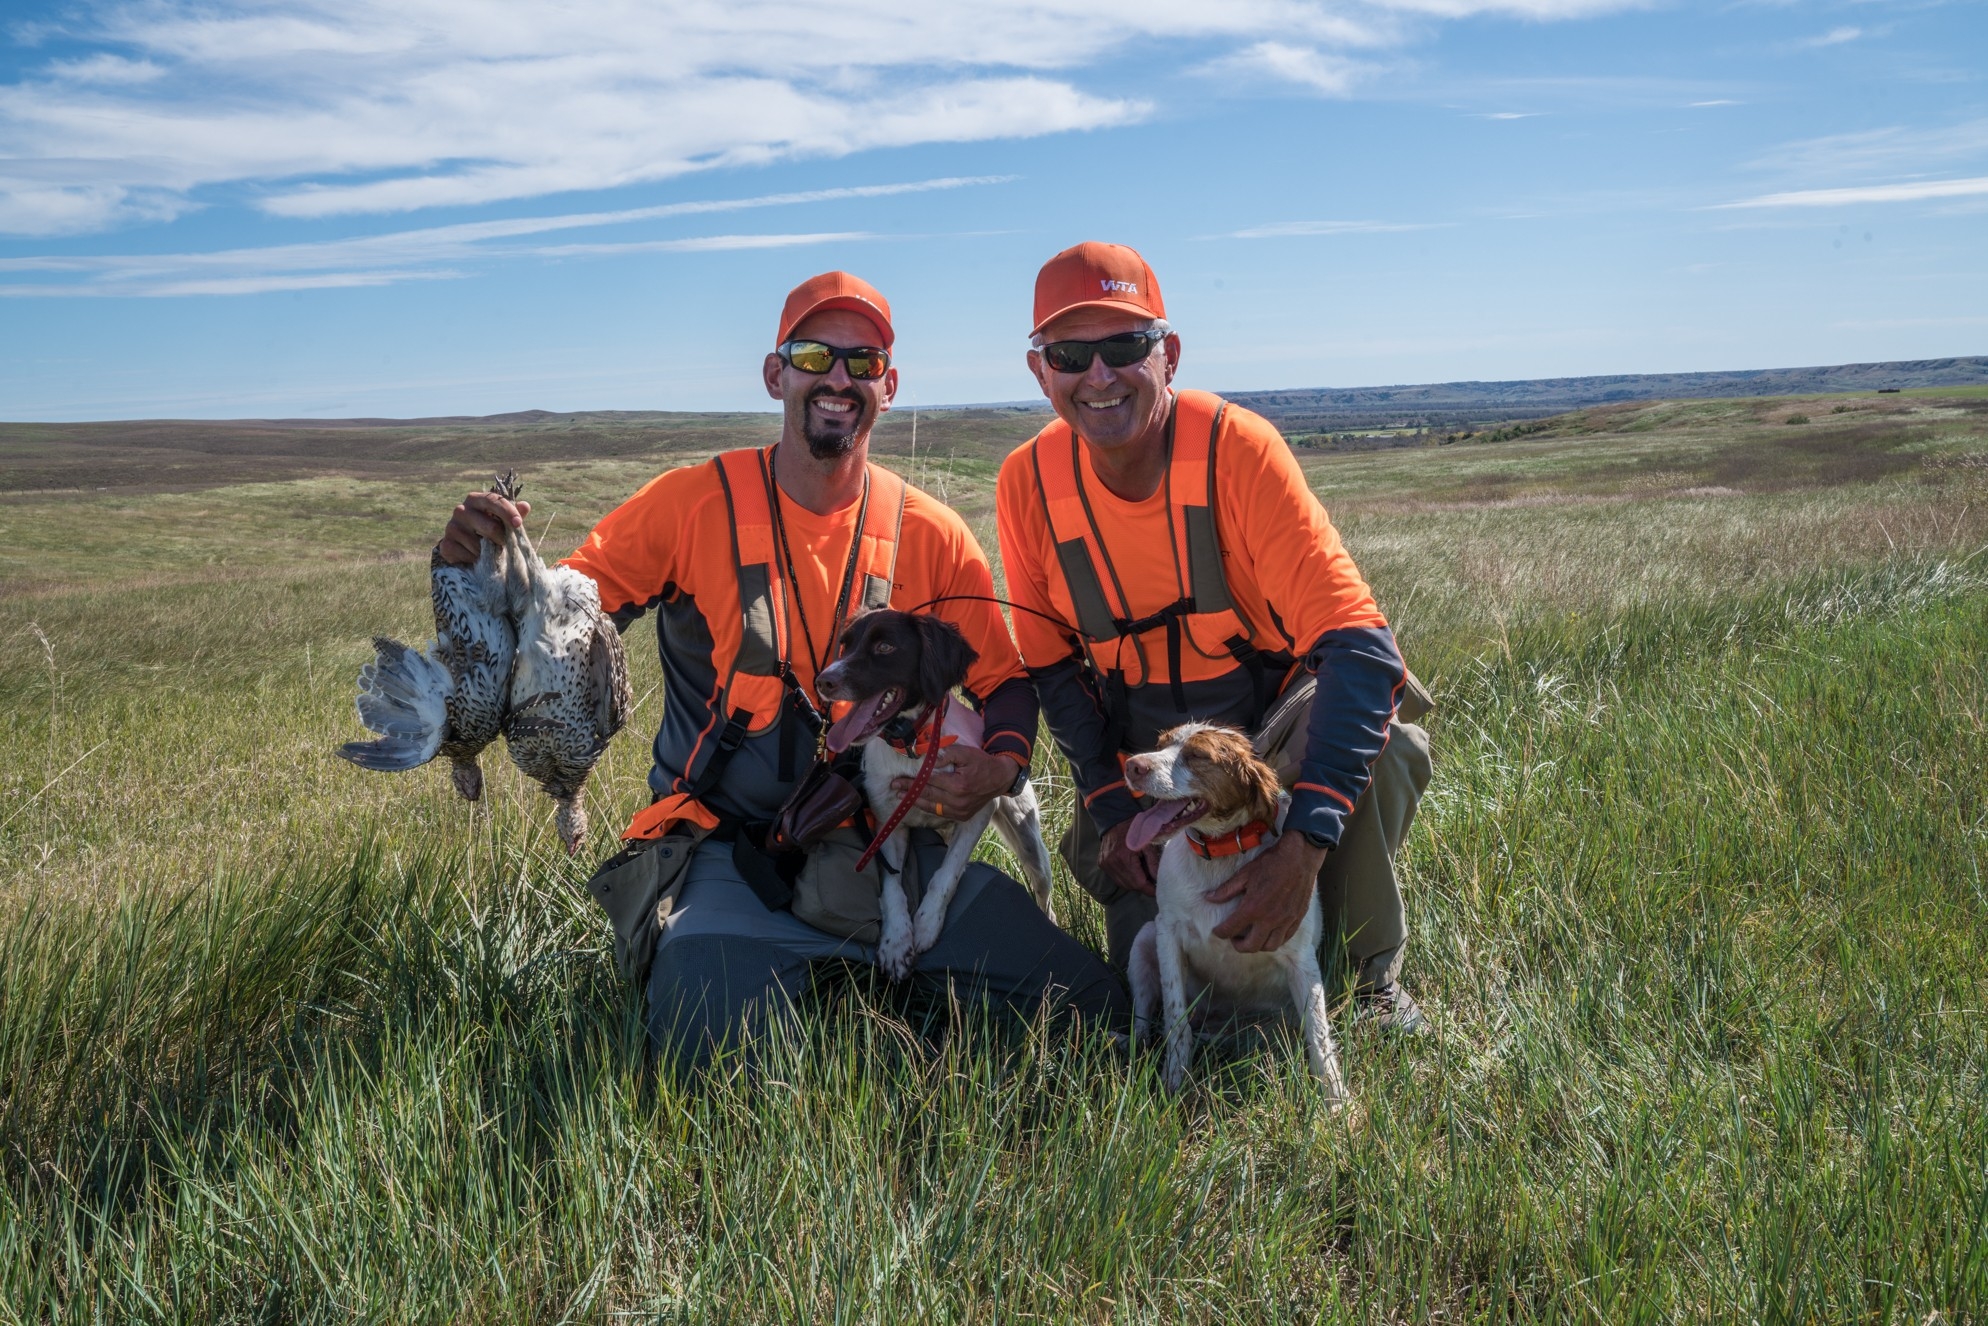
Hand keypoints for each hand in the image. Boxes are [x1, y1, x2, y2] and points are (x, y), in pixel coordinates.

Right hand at [438, 491, 530, 565]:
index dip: (508, 512)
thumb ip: (514, 513)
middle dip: (502, 539)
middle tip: (503, 544)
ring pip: (480, 545)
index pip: (493, 500)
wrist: (463, 545)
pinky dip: (477, 560)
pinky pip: (469, 556)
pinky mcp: (446, 544)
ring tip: (488, 550)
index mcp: (476, 500)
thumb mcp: (502, 520)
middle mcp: (461, 510)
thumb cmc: (488, 527)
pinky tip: (476, 557)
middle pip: (491, 527)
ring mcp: (451, 527)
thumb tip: (525, 506)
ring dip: (489, 552)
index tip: (518, 524)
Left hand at [890, 747, 1018, 822]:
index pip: (929, 782)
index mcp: (958, 785)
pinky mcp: (962, 816)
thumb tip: (928, 759)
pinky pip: (941, 813)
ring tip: (902, 798)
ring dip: (916, 802)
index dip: (911, 782)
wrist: (1000, 778)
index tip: (897, 780)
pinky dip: (929, 807)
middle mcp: (958, 801)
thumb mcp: (966, 753)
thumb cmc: (982, 763)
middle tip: (894, 788)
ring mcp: (960, 811)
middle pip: (928, 795)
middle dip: (909, 792)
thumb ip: (946, 755)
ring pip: (932, 807)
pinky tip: (919, 803)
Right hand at [1098, 819, 1160, 896]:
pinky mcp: (1102, 864)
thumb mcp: (1148, 844)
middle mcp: (1112, 863)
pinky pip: (1116, 878)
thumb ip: (1153, 863)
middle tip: (1152, 882)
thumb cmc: (1135, 830)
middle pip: (1130, 885)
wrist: (1115, 819)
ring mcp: (1105, 864)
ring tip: (1143, 875)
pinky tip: (1132, 870)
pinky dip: (1125, 878)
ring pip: (1122, 884)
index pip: (1139, 883)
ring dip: (1134, 883)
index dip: (1149, 889)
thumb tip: (1158, 880)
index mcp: (1124, 857)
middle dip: (1143, 886)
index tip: (1158, 891)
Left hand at [1209, 832, 1327, 952]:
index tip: (1217, 931)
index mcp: (1252, 908)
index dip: (1220, 933)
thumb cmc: (1271, 863)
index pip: (1230, 930)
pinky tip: (1268, 932)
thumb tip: (1208, 898)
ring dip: (1257, 945)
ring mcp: (1285, 921)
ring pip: (1269, 946)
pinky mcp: (1297, 919)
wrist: (1300, 858)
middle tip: (1234, 937)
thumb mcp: (1244, 874)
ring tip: (1252, 936)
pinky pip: (1284, 939)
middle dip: (1238, 945)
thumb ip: (1226, 890)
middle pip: (1250, 946)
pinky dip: (1274, 940)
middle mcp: (1269, 919)